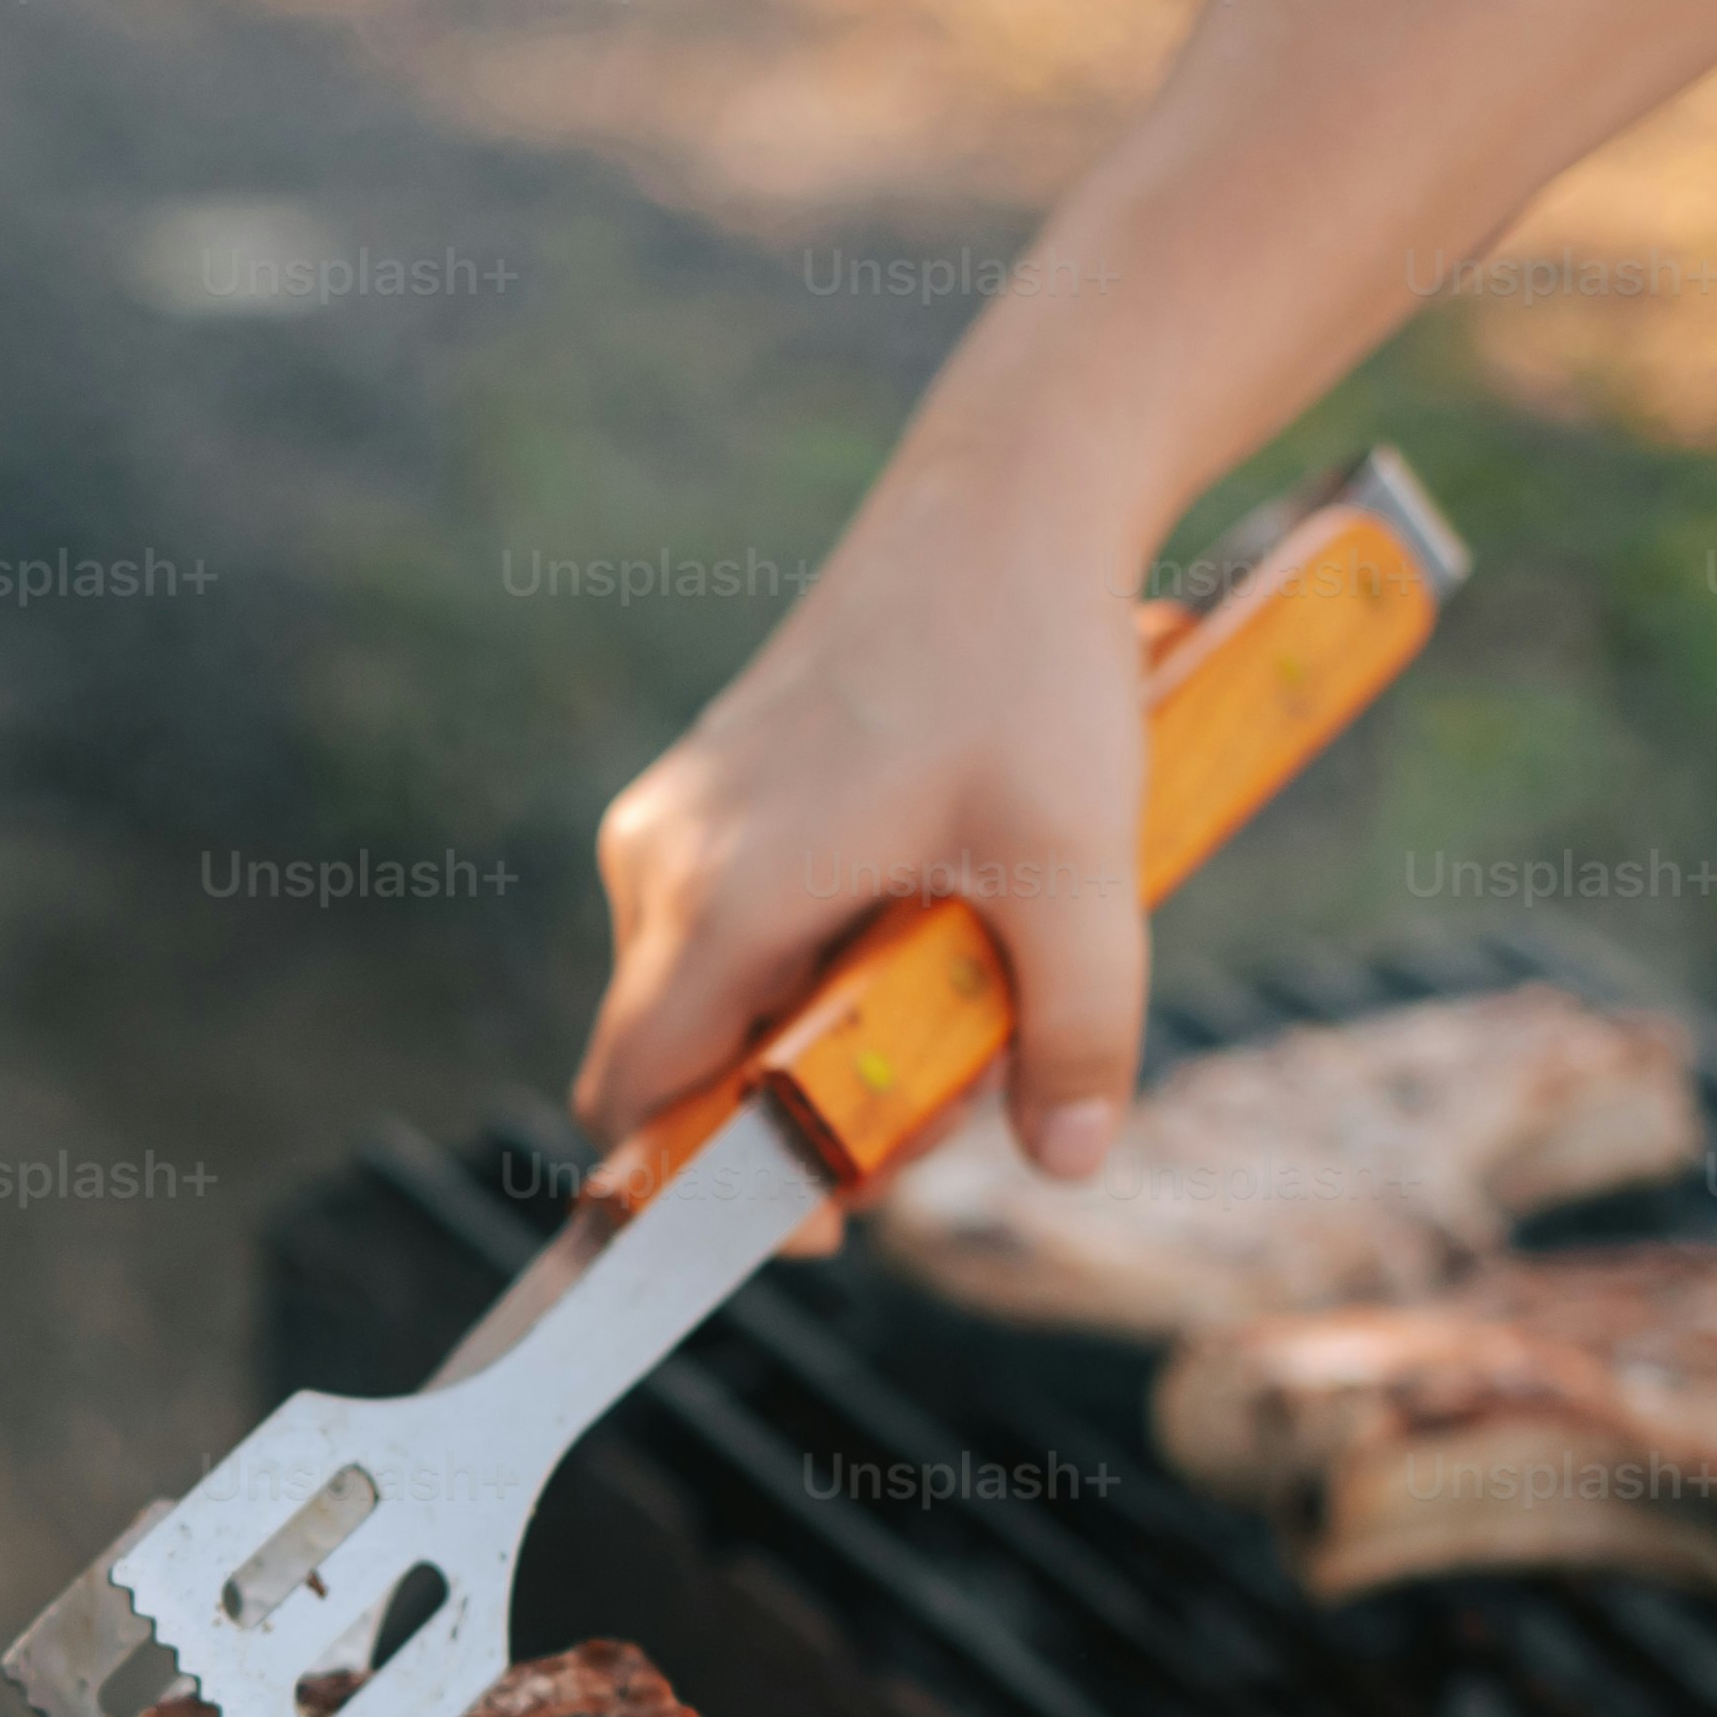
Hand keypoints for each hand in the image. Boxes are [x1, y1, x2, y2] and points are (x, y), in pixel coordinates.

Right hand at [573, 437, 1162, 1173]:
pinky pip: (730, 936)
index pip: (636, 1103)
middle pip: (679, 1067)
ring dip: (820, 1039)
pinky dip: (817, 969)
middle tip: (953, 1091)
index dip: (706, 1189)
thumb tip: (1071, 1159)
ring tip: (962, 988)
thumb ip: (1077, 1026)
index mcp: (719, 895)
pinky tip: (930, 917)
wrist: (1004, 502)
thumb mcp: (1080, 863)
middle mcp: (662, 863)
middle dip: (802, 1113)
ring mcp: (674, 825)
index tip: (820, 1213)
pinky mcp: (709, 798)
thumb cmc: (1028, 667)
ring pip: (710, 1004)